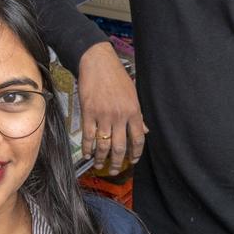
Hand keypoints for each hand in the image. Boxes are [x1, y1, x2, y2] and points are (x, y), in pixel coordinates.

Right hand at [78, 42, 145, 174]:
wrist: (97, 63)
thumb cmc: (117, 77)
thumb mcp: (133, 94)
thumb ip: (138, 115)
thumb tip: (145, 131)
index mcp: (133, 111)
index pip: (138, 138)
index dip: (136, 153)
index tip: (133, 161)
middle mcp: (119, 116)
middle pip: (120, 146)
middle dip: (118, 162)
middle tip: (115, 170)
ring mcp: (103, 116)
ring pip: (103, 144)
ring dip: (101, 158)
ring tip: (100, 165)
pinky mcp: (88, 113)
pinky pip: (89, 136)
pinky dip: (88, 148)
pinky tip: (88, 154)